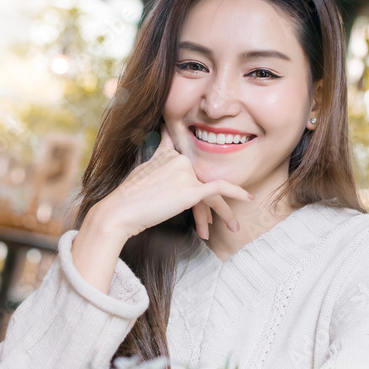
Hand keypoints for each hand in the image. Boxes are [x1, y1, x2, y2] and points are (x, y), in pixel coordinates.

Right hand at [100, 122, 251, 240]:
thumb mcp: (142, 170)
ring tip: (232, 226)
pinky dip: (236, 192)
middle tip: (213, 225)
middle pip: (203, 182)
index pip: (192, 168)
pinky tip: (249, 198)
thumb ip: (157, 158)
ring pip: (212, 190)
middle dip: (210, 207)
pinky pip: (219, 189)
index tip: (206, 194)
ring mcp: (185, 174)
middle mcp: (178, 159)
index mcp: (167, 154)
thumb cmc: (128, 197)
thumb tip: (163, 142)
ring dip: (224, 211)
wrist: (120, 212)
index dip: (200, 183)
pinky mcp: (189, 190)